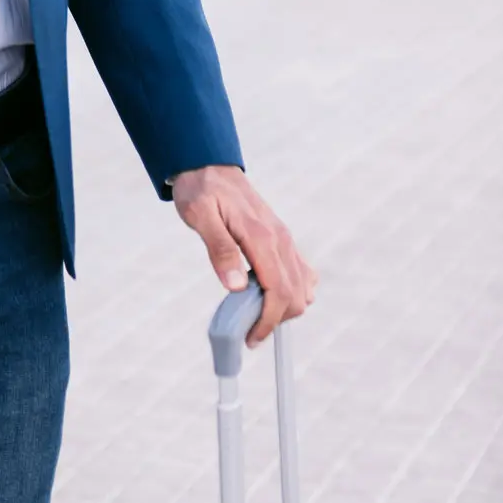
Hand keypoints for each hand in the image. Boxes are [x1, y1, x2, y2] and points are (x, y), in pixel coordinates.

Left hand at [171, 165, 317, 346]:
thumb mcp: (199, 215)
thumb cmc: (200, 189)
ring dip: (287, 307)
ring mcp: (284, 238)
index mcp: (260, 236)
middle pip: (296, 294)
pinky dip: (294, 290)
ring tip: (257, 313)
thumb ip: (219, 249)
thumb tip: (236, 286)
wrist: (208, 164)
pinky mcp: (283, 238)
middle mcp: (279, 238)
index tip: (251, 338)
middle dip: (277, 320)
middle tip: (250, 331)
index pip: (278, 291)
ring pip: (303, 286)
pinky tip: (270, 294)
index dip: (268, 321)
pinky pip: (302, 271)